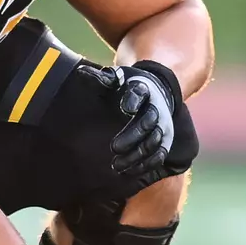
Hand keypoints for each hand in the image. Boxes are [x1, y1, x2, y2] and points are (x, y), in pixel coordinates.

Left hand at [85, 60, 186, 177]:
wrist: (158, 91)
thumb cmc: (130, 86)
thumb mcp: (118, 78)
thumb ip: (102, 79)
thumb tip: (80, 73)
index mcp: (143, 89)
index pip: (140, 93)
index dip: (134, 100)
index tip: (125, 107)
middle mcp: (157, 108)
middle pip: (148, 122)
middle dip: (132, 136)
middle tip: (114, 148)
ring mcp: (162, 126)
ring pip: (153, 142)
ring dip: (137, 155)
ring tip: (117, 165)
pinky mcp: (165, 141)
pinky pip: (159, 155)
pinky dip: (147, 164)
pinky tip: (130, 171)